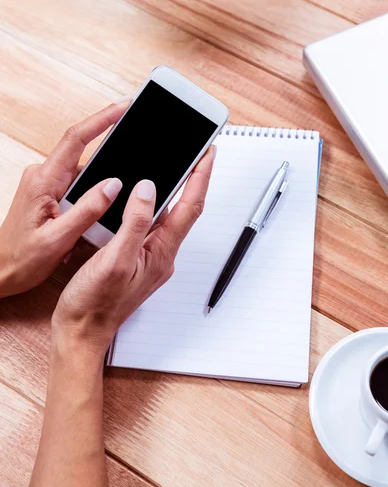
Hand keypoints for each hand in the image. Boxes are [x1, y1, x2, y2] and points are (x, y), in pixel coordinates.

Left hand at [0, 98, 130, 297]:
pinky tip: (91, 217)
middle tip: (133, 143)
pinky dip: (90, 195)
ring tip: (98, 209)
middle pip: (83, 152)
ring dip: (98, 183)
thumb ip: (87, 210)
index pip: (76, 139)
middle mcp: (43, 176)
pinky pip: (77, 185)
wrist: (0, 271)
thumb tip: (114, 185)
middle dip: (109, 148)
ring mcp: (46, 183)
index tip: (124, 106)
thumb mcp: (58, 239)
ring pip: (83, 172)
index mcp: (43, 181)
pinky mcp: (50, 193)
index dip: (102, 119)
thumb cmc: (21, 258)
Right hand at [52, 147, 214, 354]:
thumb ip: (134, 223)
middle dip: (191, 180)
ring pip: (165, 217)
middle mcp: (160, 254)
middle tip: (193, 155)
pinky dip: (147, 207)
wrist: (81, 333)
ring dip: (170, 192)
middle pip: (183, 210)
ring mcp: (149, 258)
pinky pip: (148, 227)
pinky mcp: (136, 260)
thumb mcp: (115, 260)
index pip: (190, 208)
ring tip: (170, 168)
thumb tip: (147, 190)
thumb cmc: (95, 305)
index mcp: (161, 253)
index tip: (207, 154)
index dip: (200, 177)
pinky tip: (136, 199)